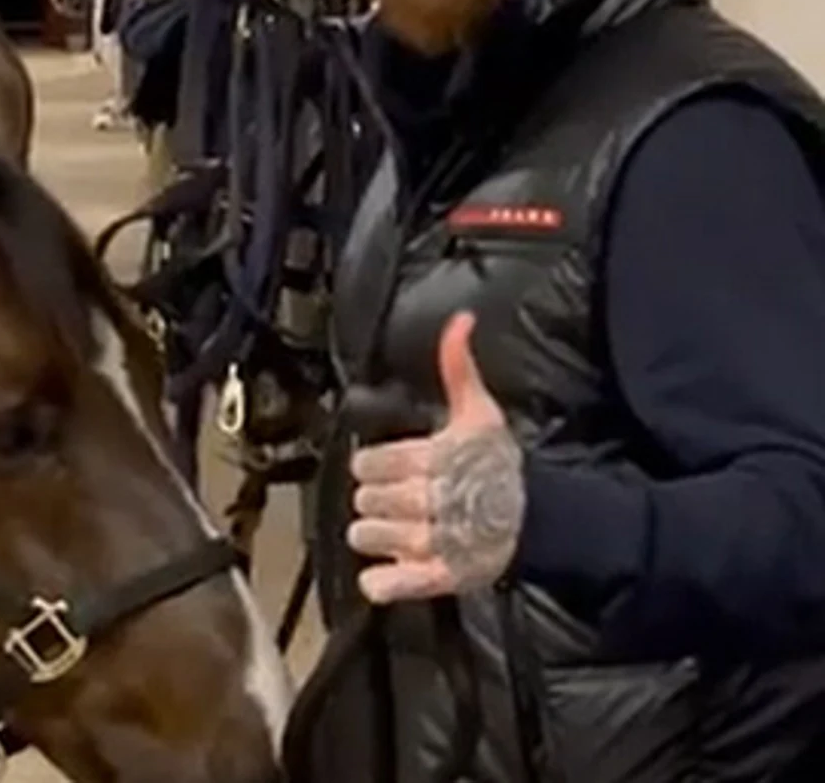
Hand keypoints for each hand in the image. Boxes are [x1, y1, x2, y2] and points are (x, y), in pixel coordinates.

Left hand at [346, 311, 524, 603]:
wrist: (541, 521)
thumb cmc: (500, 465)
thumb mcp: (480, 412)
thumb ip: (458, 367)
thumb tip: (460, 320)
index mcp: (433, 460)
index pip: (367, 463)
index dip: (374, 465)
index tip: (391, 468)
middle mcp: (429, 501)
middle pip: (364, 500)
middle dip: (376, 498)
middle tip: (401, 499)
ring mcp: (433, 543)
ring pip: (366, 536)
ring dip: (376, 535)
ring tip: (400, 529)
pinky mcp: (437, 579)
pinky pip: (384, 584)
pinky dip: (382, 580)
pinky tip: (395, 567)